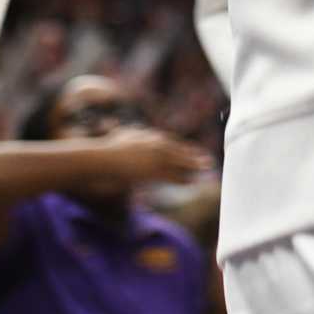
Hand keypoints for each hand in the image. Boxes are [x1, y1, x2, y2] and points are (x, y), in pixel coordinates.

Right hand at [93, 128, 212, 187]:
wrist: (103, 157)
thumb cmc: (111, 146)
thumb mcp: (129, 134)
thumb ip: (140, 134)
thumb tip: (142, 132)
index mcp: (153, 138)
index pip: (175, 144)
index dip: (188, 149)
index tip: (198, 152)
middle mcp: (158, 146)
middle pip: (182, 153)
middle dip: (196, 158)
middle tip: (210, 161)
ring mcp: (156, 159)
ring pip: (180, 164)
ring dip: (194, 168)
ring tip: (205, 171)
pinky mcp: (152, 172)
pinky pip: (171, 176)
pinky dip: (182, 179)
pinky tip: (191, 181)